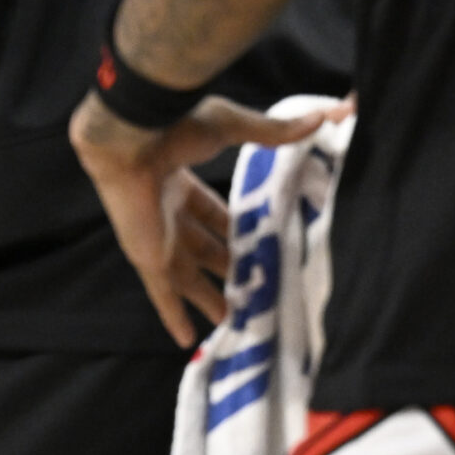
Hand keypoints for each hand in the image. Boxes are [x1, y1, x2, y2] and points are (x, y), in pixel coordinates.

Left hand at [70, 92, 335, 348]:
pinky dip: (173, 315)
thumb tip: (325, 116)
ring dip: (209, 299)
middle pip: (203, 249)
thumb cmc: (175, 126)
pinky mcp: (147, 257)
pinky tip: (186, 338)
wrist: (129, 138)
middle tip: (256, 290)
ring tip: (236, 322)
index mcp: (181, 181)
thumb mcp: (231, 126)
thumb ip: (274, 130)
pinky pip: (161, 294)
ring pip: (187, 278)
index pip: (214, 214)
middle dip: (228, 269)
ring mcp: (156, 237)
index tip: (261, 249)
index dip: (237, 232)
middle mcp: (167, 212)